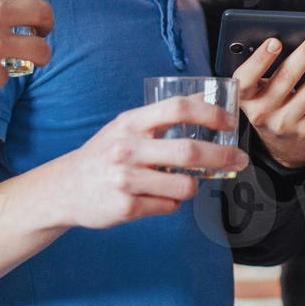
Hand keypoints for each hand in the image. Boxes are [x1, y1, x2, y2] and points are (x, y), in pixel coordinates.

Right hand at [33, 95, 249, 229]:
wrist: (65, 188)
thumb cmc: (104, 154)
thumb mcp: (127, 126)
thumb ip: (162, 116)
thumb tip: (207, 98)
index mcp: (131, 122)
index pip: (178, 108)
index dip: (210, 113)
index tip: (229, 123)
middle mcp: (127, 149)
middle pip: (190, 150)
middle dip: (223, 156)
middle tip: (239, 160)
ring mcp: (126, 180)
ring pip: (185, 184)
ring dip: (193, 185)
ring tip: (182, 182)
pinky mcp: (126, 208)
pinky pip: (169, 205)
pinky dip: (171, 201)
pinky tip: (156, 196)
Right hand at [233, 28, 304, 168]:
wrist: (284, 148)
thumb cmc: (273, 107)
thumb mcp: (260, 93)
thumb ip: (268, 71)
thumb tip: (294, 36)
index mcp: (246, 97)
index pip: (246, 78)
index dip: (260, 60)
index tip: (275, 42)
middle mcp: (262, 112)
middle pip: (287, 77)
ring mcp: (285, 123)